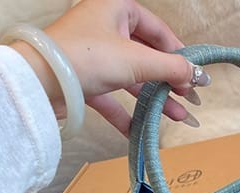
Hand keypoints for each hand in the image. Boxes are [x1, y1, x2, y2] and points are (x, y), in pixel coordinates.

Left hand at [10, 0, 208, 135]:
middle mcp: (105, 27)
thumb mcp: (138, 61)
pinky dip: (126, 114)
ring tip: (178, 118)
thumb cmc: (88, 57)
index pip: (158, 30)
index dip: (179, 54)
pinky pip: (112, 97)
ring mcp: (93, 55)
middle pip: (147, 57)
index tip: (195, 75)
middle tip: (190, 100)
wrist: (41, 81)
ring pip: (132, 79)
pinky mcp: (84, 80)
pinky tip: (140, 132)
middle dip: (170, 82)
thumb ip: (172, 68)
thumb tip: (198, 76)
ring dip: (155, 100)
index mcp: (117, 8)